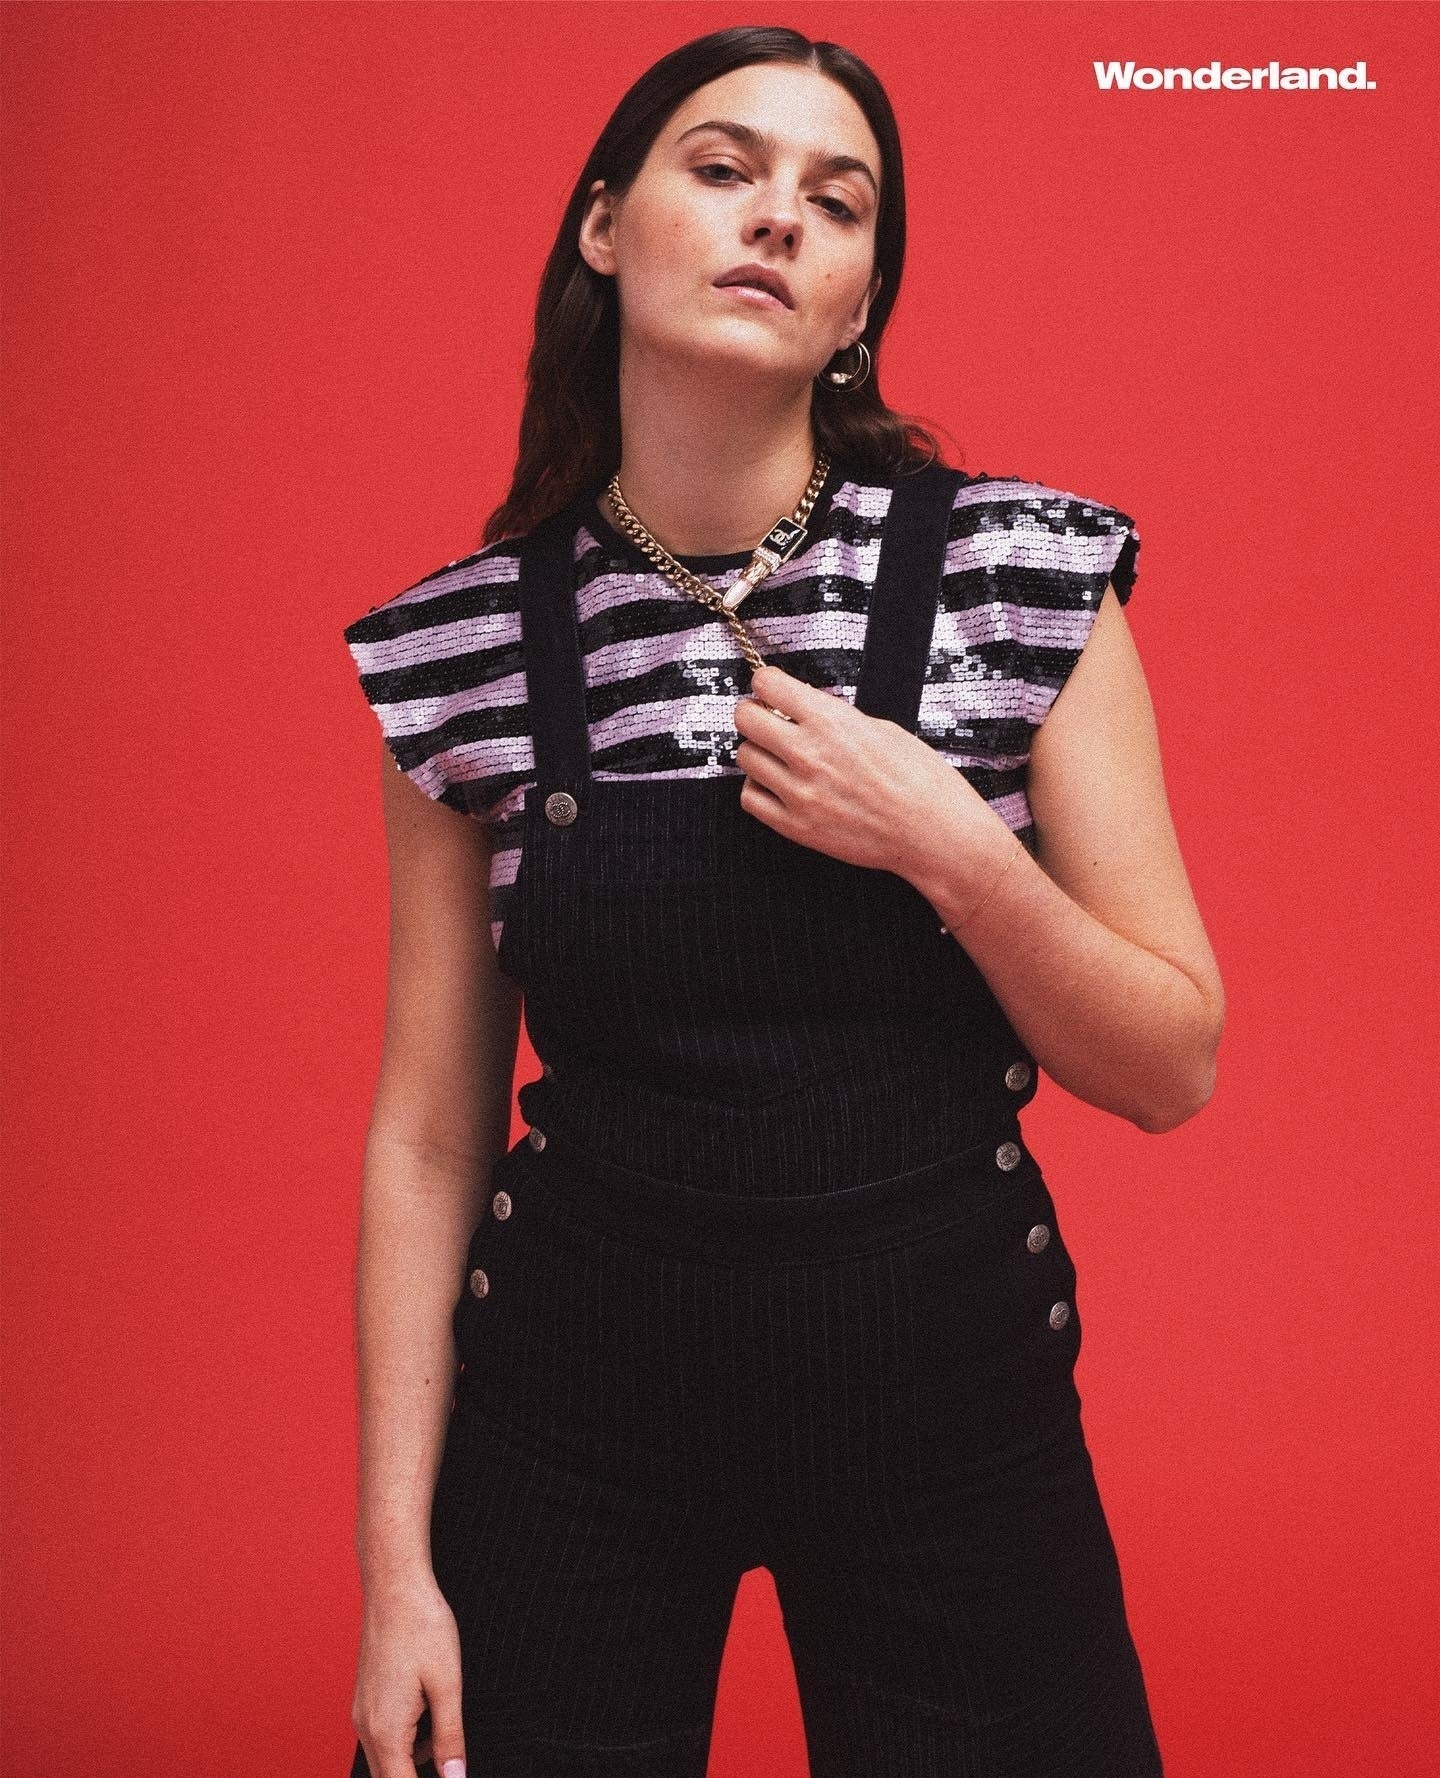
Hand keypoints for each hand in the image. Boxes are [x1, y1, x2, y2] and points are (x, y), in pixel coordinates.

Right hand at [352, 1571, 466, 1777]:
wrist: (395, 1586)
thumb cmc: (422, 1626)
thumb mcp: (447, 1684)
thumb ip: (450, 1738)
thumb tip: (455, 1777)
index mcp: (386, 1730)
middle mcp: (366, 1727)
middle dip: (415, 1777)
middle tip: (448, 1766)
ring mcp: (362, 1712)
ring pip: (384, 1760)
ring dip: (411, 1763)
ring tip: (444, 1743)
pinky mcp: (366, 1698)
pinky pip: (382, 1737)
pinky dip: (405, 1742)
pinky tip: (429, 1721)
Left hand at [733, 662, 999, 880]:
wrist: (933, 832)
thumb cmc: (920, 781)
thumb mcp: (881, 729)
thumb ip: (836, 718)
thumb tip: (805, 710)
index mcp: (832, 722)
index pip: (768, 685)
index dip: (767, 685)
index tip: (772, 690)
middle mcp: (808, 754)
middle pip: (745, 719)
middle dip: (755, 714)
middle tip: (768, 720)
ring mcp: (799, 792)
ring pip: (745, 757)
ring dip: (759, 751)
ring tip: (780, 757)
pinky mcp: (796, 826)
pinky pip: (750, 798)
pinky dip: (759, 788)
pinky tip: (779, 786)